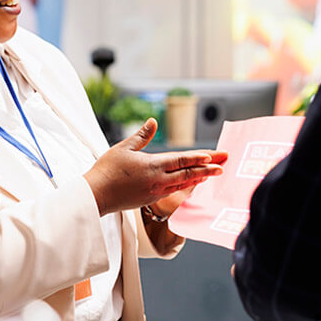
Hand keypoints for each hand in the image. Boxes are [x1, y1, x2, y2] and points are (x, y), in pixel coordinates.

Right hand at [84, 119, 225, 215]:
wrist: (96, 196)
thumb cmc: (107, 170)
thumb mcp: (123, 147)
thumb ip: (142, 135)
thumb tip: (154, 121)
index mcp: (152, 166)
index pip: (180, 161)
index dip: (197, 158)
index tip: (213, 156)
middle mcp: (158, 181)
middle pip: (188, 174)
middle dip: (208, 169)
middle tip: (224, 165)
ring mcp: (155, 192)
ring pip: (183, 184)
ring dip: (199, 177)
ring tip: (213, 173)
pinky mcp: (150, 199)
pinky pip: (174, 191)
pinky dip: (186, 186)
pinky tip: (192, 183)